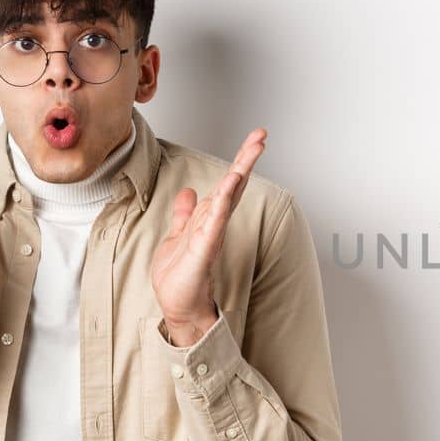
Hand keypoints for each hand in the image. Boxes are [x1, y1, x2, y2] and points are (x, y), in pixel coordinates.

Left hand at [151, 128, 266, 345]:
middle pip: (235, 184)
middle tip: (262, 135)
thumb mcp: (178, 235)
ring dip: (239, 173)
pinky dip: (224, 202)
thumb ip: (186, 214)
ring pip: (228, 197)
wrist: (178, 305)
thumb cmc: (180, 277)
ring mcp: (211, 234)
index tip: (254, 139)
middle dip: (247, 159)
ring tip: (252, 151)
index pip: (227, 183)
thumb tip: (189, 192)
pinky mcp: (204, 248)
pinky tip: (232, 184)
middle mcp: (214, 223)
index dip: (240, 160)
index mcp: (209, 217)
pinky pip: (216, 221)